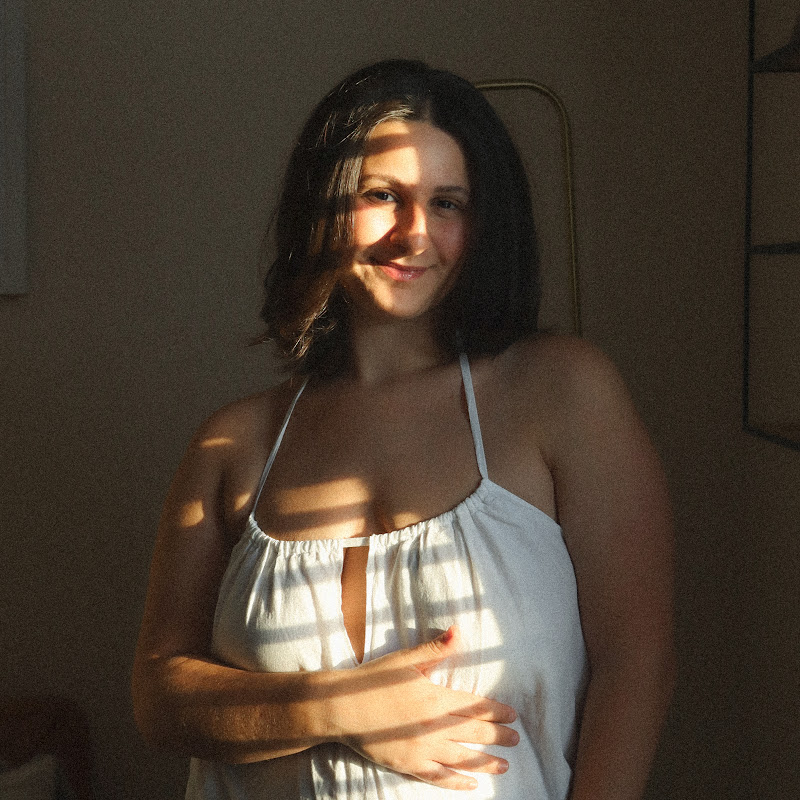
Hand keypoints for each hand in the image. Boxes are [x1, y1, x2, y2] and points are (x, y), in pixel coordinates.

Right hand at [330, 627, 518, 790]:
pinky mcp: (409, 764)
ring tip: (504, 766)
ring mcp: (421, 748)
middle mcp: (433, 726)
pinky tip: (472, 785)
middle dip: (497, 737)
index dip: (496, 711)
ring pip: (462, 758)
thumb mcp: (405, 659)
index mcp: (435, 697)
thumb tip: (459, 630)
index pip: (475, 706)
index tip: (512, 715)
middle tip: (516, 740)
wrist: (341, 707)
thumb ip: (435, 648)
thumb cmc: (373, 679)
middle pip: (474, 733)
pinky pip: (439, 777)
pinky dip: (457, 782)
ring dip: (485, 762)